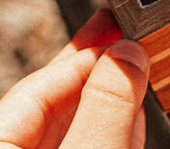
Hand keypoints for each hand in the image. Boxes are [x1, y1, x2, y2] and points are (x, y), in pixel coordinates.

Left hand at [0, 9, 147, 148]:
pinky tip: (129, 121)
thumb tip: (126, 55)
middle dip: (96, 72)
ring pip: (69, 131)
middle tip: (124, 34)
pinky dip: (107, 135)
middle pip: (51, 106)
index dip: (84, 56)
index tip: (122, 35)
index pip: (34, 87)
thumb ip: (104, 110)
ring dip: (108, 104)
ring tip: (136, 77)